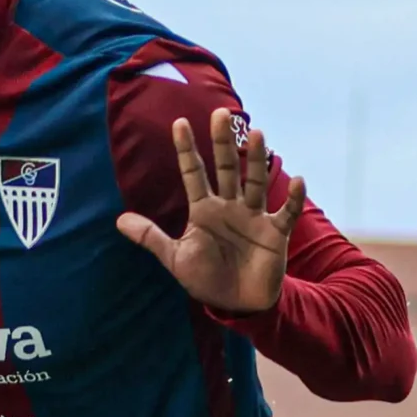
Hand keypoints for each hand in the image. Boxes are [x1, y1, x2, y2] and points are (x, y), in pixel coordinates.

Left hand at [117, 109, 305, 314]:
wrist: (235, 303)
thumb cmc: (206, 277)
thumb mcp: (175, 258)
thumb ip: (151, 237)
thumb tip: (119, 221)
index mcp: (204, 209)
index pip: (194, 173)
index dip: (186, 150)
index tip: (178, 123)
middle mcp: (230, 205)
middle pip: (227, 168)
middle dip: (223, 143)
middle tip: (219, 113)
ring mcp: (253, 216)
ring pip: (255, 182)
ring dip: (256, 159)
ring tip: (257, 134)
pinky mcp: (274, 232)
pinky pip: (286, 212)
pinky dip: (293, 199)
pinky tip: (297, 180)